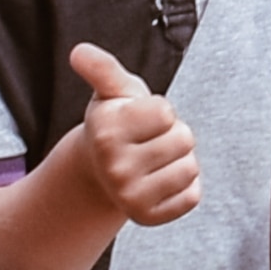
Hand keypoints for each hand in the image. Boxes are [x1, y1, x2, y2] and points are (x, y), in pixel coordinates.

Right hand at [65, 40, 200, 226]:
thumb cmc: (116, 122)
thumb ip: (102, 69)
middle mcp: (114, 167)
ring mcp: (129, 197)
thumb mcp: (112, 92)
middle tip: (148, 141)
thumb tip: (79, 51)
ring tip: (155, 160)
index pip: (166, 112)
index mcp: (106, 131)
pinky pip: (192, 196)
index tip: (142, 118)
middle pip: (183, 139)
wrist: (101, 172)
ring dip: (180, 160)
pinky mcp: (147, 218)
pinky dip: (185, 187)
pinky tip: (161, 182)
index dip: (160, 111)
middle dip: (173, 134)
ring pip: (190, 168)